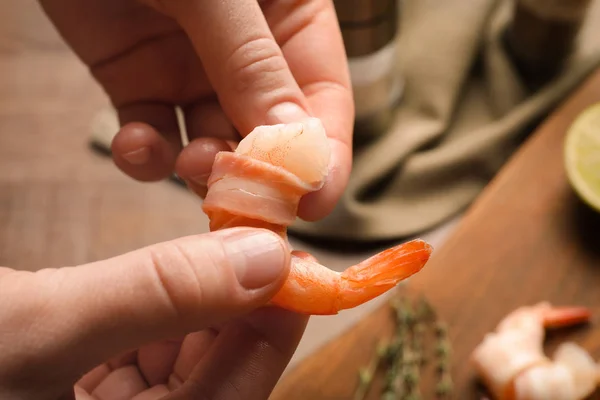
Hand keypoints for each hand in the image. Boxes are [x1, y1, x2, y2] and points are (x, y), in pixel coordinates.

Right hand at [0, 227, 306, 399]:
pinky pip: (149, 348)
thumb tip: (264, 257)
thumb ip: (154, 296)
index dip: (274, 322)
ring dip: (205, 298)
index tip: (294, 257)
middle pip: (217, 374)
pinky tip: (177, 267)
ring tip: (224, 239)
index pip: (235, 392)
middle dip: (239, 302)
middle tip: (258, 232)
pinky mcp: (86, 387)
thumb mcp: (34, 331)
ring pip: (187, 356)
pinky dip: (166, 306)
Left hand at [40, 0, 353, 220]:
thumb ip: (252, 63)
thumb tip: (293, 147)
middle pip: (269, 132)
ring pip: (212, 143)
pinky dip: (145, 154)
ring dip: (203, 167)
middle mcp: (248, 53)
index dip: (324, 155)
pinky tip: (135, 144)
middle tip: (243, 198)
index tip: (313, 203)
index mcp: (290, 17)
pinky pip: (152, 134)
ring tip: (191, 162)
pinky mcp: (138, 83)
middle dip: (258, 171)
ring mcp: (193, 71)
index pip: (324, 97)